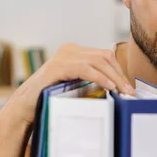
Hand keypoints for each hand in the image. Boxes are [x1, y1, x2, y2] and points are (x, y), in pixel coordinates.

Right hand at [4, 43, 134, 125]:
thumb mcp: (77, 86)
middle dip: (119, 75)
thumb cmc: (52, 99)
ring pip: (98, 61)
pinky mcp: (57, 67)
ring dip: (113, 77)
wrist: (26, 107)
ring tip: (122, 92)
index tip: (129, 88)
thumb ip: (93, 81)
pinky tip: (109, 87)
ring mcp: (63, 56)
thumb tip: (118, 88)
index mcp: (75, 52)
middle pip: (104, 56)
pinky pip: (84, 69)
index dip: (119, 71)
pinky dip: (99, 77)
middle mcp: (70, 50)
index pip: (105, 56)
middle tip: (129, 92)